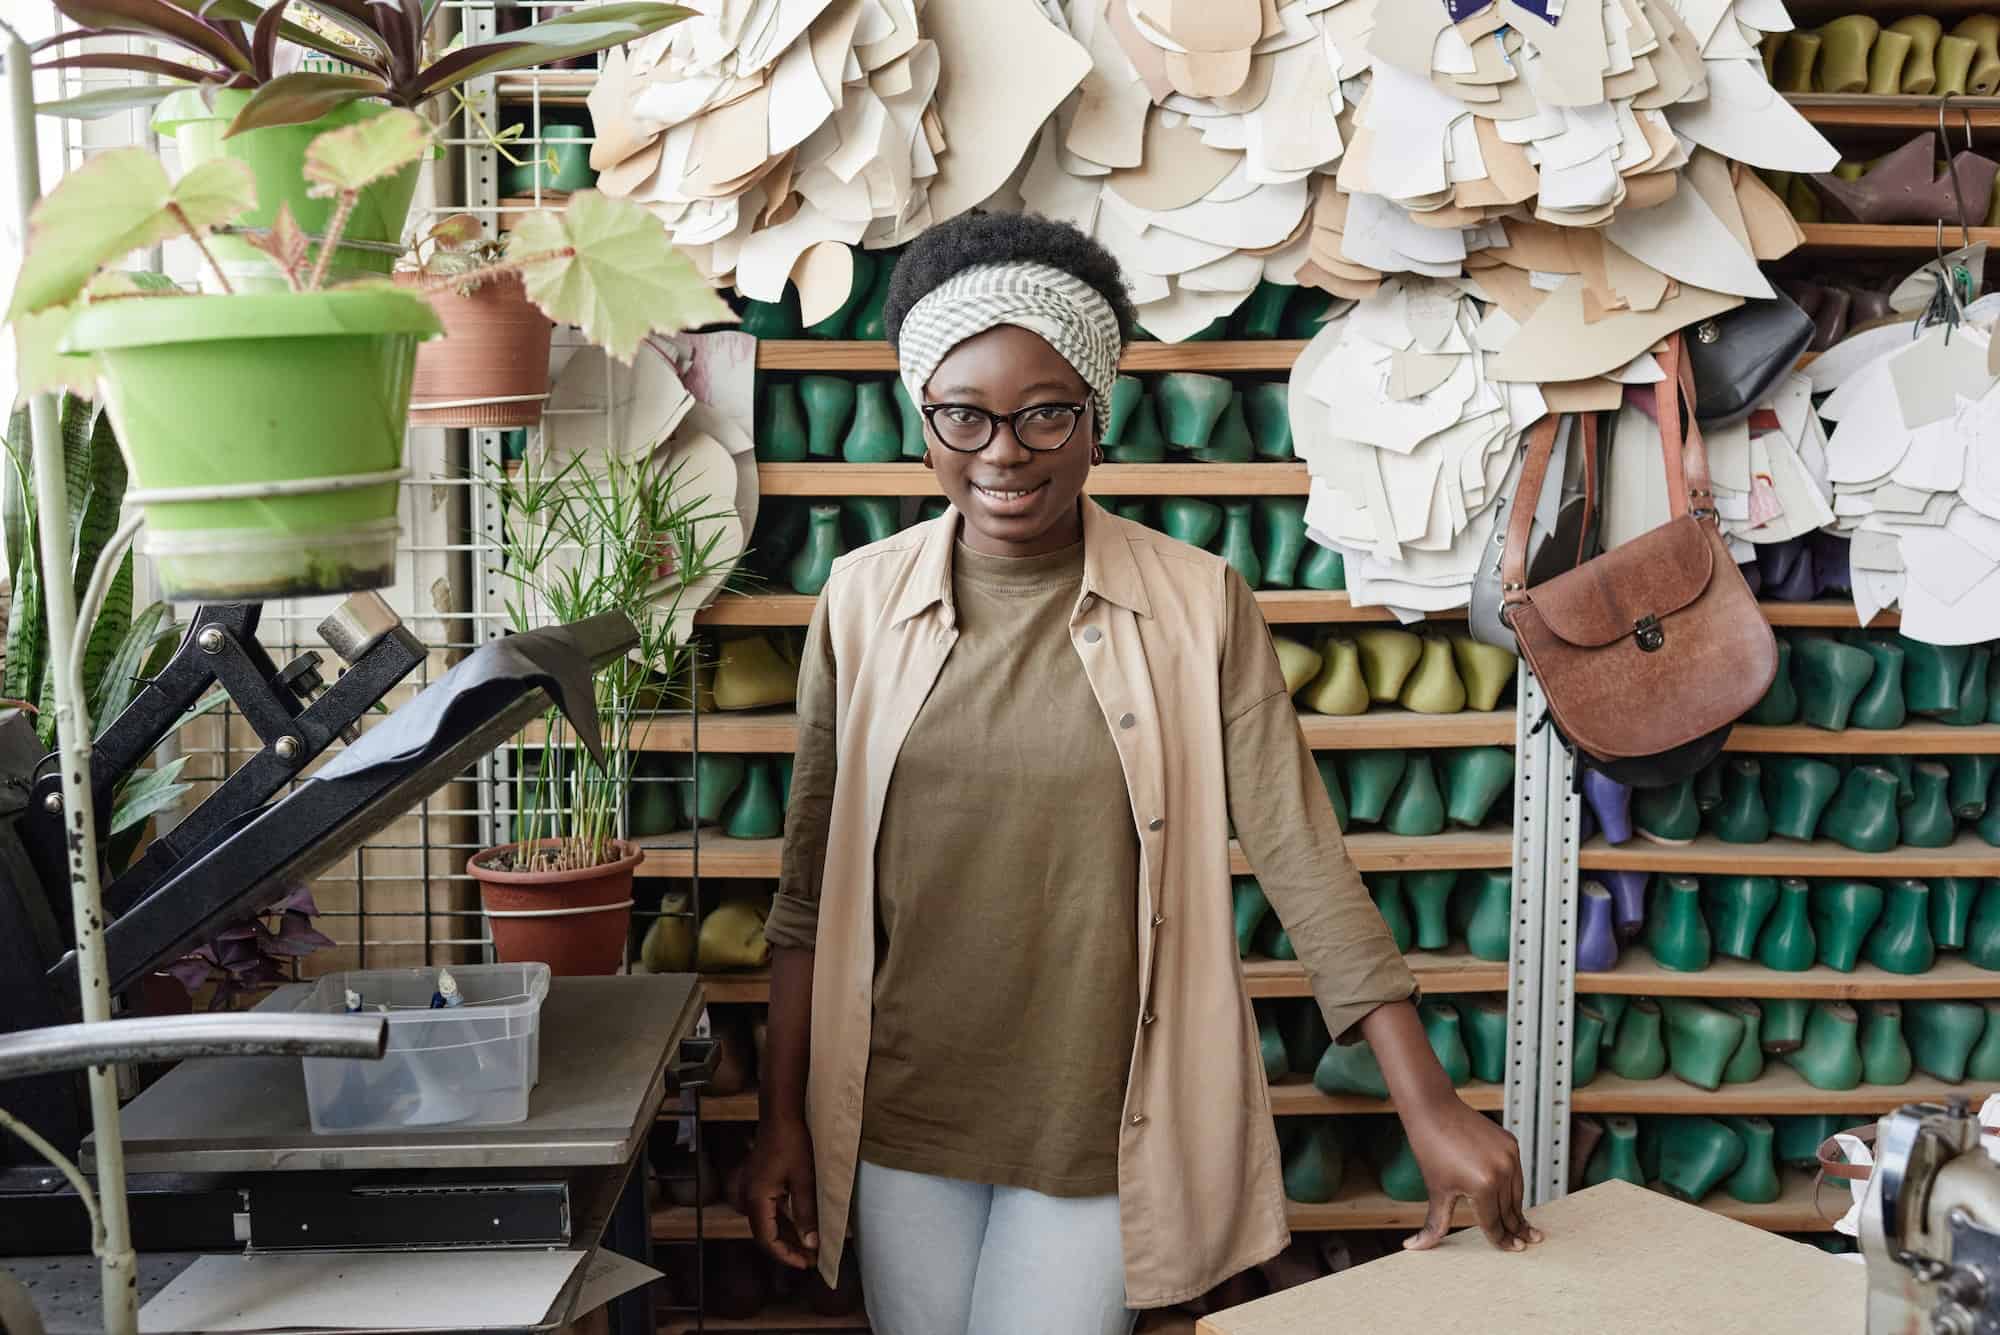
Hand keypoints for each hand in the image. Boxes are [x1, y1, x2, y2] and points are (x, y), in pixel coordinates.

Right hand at [745, 1115, 820, 1268]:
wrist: (780, 1115)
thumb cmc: (792, 1143)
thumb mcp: (803, 1180)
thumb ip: (806, 1213)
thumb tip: (811, 1244)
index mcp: (757, 1200)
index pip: (767, 1240)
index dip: (786, 1255)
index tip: (807, 1264)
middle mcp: (748, 1198)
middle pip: (766, 1235)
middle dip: (788, 1249)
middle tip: (811, 1259)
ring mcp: (751, 1191)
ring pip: (767, 1224)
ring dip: (786, 1237)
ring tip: (808, 1247)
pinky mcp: (758, 1184)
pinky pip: (769, 1211)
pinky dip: (783, 1222)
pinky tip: (799, 1227)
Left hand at [1398, 1095, 1541, 1253]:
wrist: (1434, 1109)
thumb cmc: (1431, 1148)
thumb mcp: (1436, 1191)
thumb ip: (1434, 1224)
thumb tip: (1414, 1246)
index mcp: (1483, 1186)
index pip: (1494, 1222)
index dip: (1501, 1239)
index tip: (1512, 1249)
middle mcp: (1502, 1171)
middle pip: (1509, 1210)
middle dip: (1515, 1229)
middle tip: (1524, 1244)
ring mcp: (1509, 1156)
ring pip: (1517, 1193)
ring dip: (1517, 1210)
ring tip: (1523, 1226)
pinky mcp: (1512, 1144)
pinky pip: (1516, 1174)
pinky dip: (1514, 1187)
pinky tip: (1514, 1198)